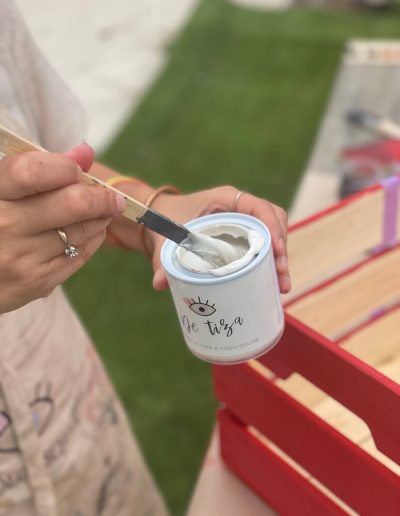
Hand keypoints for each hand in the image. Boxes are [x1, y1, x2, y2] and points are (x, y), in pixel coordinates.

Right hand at [0, 144, 124, 312]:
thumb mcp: (4, 188)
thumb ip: (41, 167)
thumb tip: (86, 153)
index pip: (33, 172)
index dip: (63, 166)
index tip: (76, 169)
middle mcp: (4, 225)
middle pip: (71, 204)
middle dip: (101, 197)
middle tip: (114, 197)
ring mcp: (21, 256)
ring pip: (81, 230)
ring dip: (100, 217)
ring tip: (103, 211)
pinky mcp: (38, 282)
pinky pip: (79, 254)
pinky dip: (92, 238)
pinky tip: (91, 230)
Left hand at [146, 186, 289, 292]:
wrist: (162, 218)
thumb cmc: (166, 220)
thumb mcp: (165, 239)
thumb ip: (162, 260)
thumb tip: (159, 283)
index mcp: (225, 199)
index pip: (258, 206)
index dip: (271, 226)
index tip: (275, 250)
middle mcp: (239, 207)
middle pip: (273, 221)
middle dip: (281, 247)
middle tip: (281, 274)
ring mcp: (244, 221)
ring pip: (273, 234)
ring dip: (280, 258)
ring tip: (281, 285)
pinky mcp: (244, 235)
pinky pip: (264, 244)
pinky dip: (271, 262)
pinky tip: (274, 283)